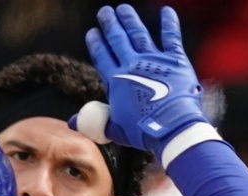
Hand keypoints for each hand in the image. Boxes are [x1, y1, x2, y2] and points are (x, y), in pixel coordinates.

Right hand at [78, 5, 207, 156]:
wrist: (172, 127)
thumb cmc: (143, 131)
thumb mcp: (114, 129)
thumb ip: (94, 121)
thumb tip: (72, 122)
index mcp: (116, 80)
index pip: (102, 55)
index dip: (96, 43)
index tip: (92, 32)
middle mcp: (132, 65)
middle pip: (118, 39)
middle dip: (110, 24)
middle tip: (104, 12)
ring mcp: (154, 60)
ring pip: (139, 33)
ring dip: (130, 19)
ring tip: (123, 9)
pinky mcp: (175, 60)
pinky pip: (171, 37)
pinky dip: (169, 23)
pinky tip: (167, 11)